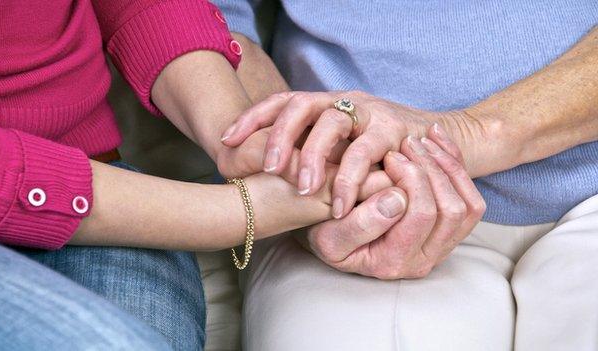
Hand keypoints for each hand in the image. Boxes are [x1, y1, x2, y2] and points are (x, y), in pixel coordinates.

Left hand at [221, 91, 483, 217]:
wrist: (436, 141)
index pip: (282, 101)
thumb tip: (261, 172)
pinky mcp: (393, 131)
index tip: (227, 141)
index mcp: (324, 103)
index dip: (252, 118)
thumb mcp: (339, 148)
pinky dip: (348, 180)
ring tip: (302, 189)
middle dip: (280, 136)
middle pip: (301, 104)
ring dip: (313, 156)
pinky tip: (337, 206)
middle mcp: (343, 101)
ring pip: (332, 123)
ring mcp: (368, 112)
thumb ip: (310, 153)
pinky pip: (365, 152)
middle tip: (268, 168)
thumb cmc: (377, 152)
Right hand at [302, 131, 485, 278]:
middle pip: (450, 210)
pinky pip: (472, 201)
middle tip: (406, 143)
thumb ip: (357, 225)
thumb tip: (397, 200)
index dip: (412, 179)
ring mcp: (440, 248)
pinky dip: (458, 168)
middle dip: (431, 168)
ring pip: (467, 206)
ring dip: (447, 167)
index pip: (422, 215)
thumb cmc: (326, 233)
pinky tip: (436, 142)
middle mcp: (423, 260)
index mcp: (394, 262)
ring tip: (420, 142)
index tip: (390, 156)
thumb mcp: (326, 236)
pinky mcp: (448, 234)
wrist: (331, 234)